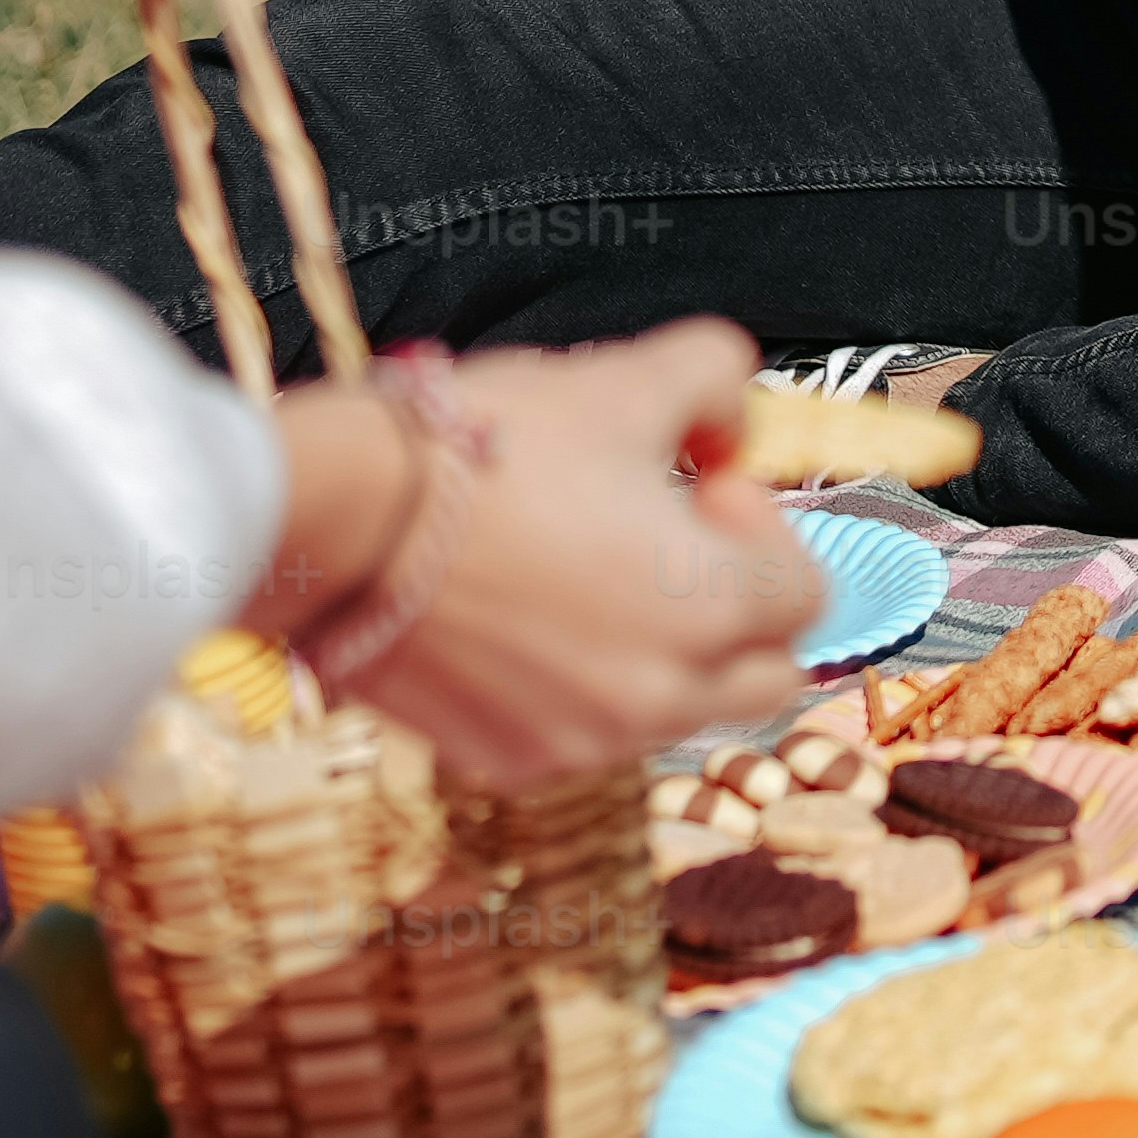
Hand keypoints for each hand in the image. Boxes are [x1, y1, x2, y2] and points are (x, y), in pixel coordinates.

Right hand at [285, 322, 818, 786]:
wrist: (330, 517)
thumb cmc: (484, 445)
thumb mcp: (626, 378)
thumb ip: (719, 382)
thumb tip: (731, 423)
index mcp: (708, 611)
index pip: (807, 597)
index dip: (763, 526)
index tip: (699, 479)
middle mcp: (655, 699)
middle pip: (762, 676)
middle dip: (740, 610)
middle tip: (668, 537)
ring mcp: (575, 742)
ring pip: (672, 711)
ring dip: (662, 649)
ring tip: (583, 567)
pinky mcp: (499, 759)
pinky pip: (581, 735)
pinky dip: (579, 686)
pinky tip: (523, 614)